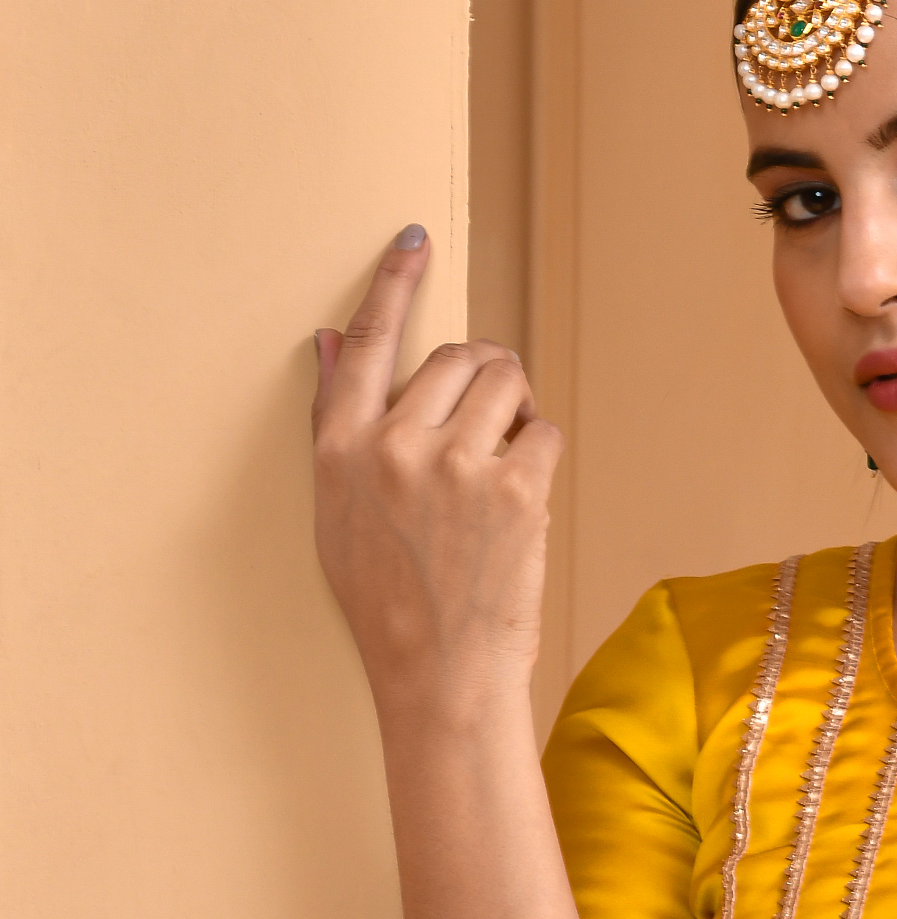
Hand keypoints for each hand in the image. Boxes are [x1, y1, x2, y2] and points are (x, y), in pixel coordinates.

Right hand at [311, 226, 562, 719]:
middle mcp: (394, 446)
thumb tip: (331, 342)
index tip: (413, 241)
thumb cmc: (390, 605)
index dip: (393, 285)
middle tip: (490, 427)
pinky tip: (523, 499)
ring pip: (508, 383)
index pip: (369, 342)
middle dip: (486, 379)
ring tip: (504, 464)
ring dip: (518, 410)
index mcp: (343, 449)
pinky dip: (542, 455)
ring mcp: (456, 465)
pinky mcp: (514, 489)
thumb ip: (336, 424)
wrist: (441, 677)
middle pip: (459, 357)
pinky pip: (544, 432)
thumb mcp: (338, 514)